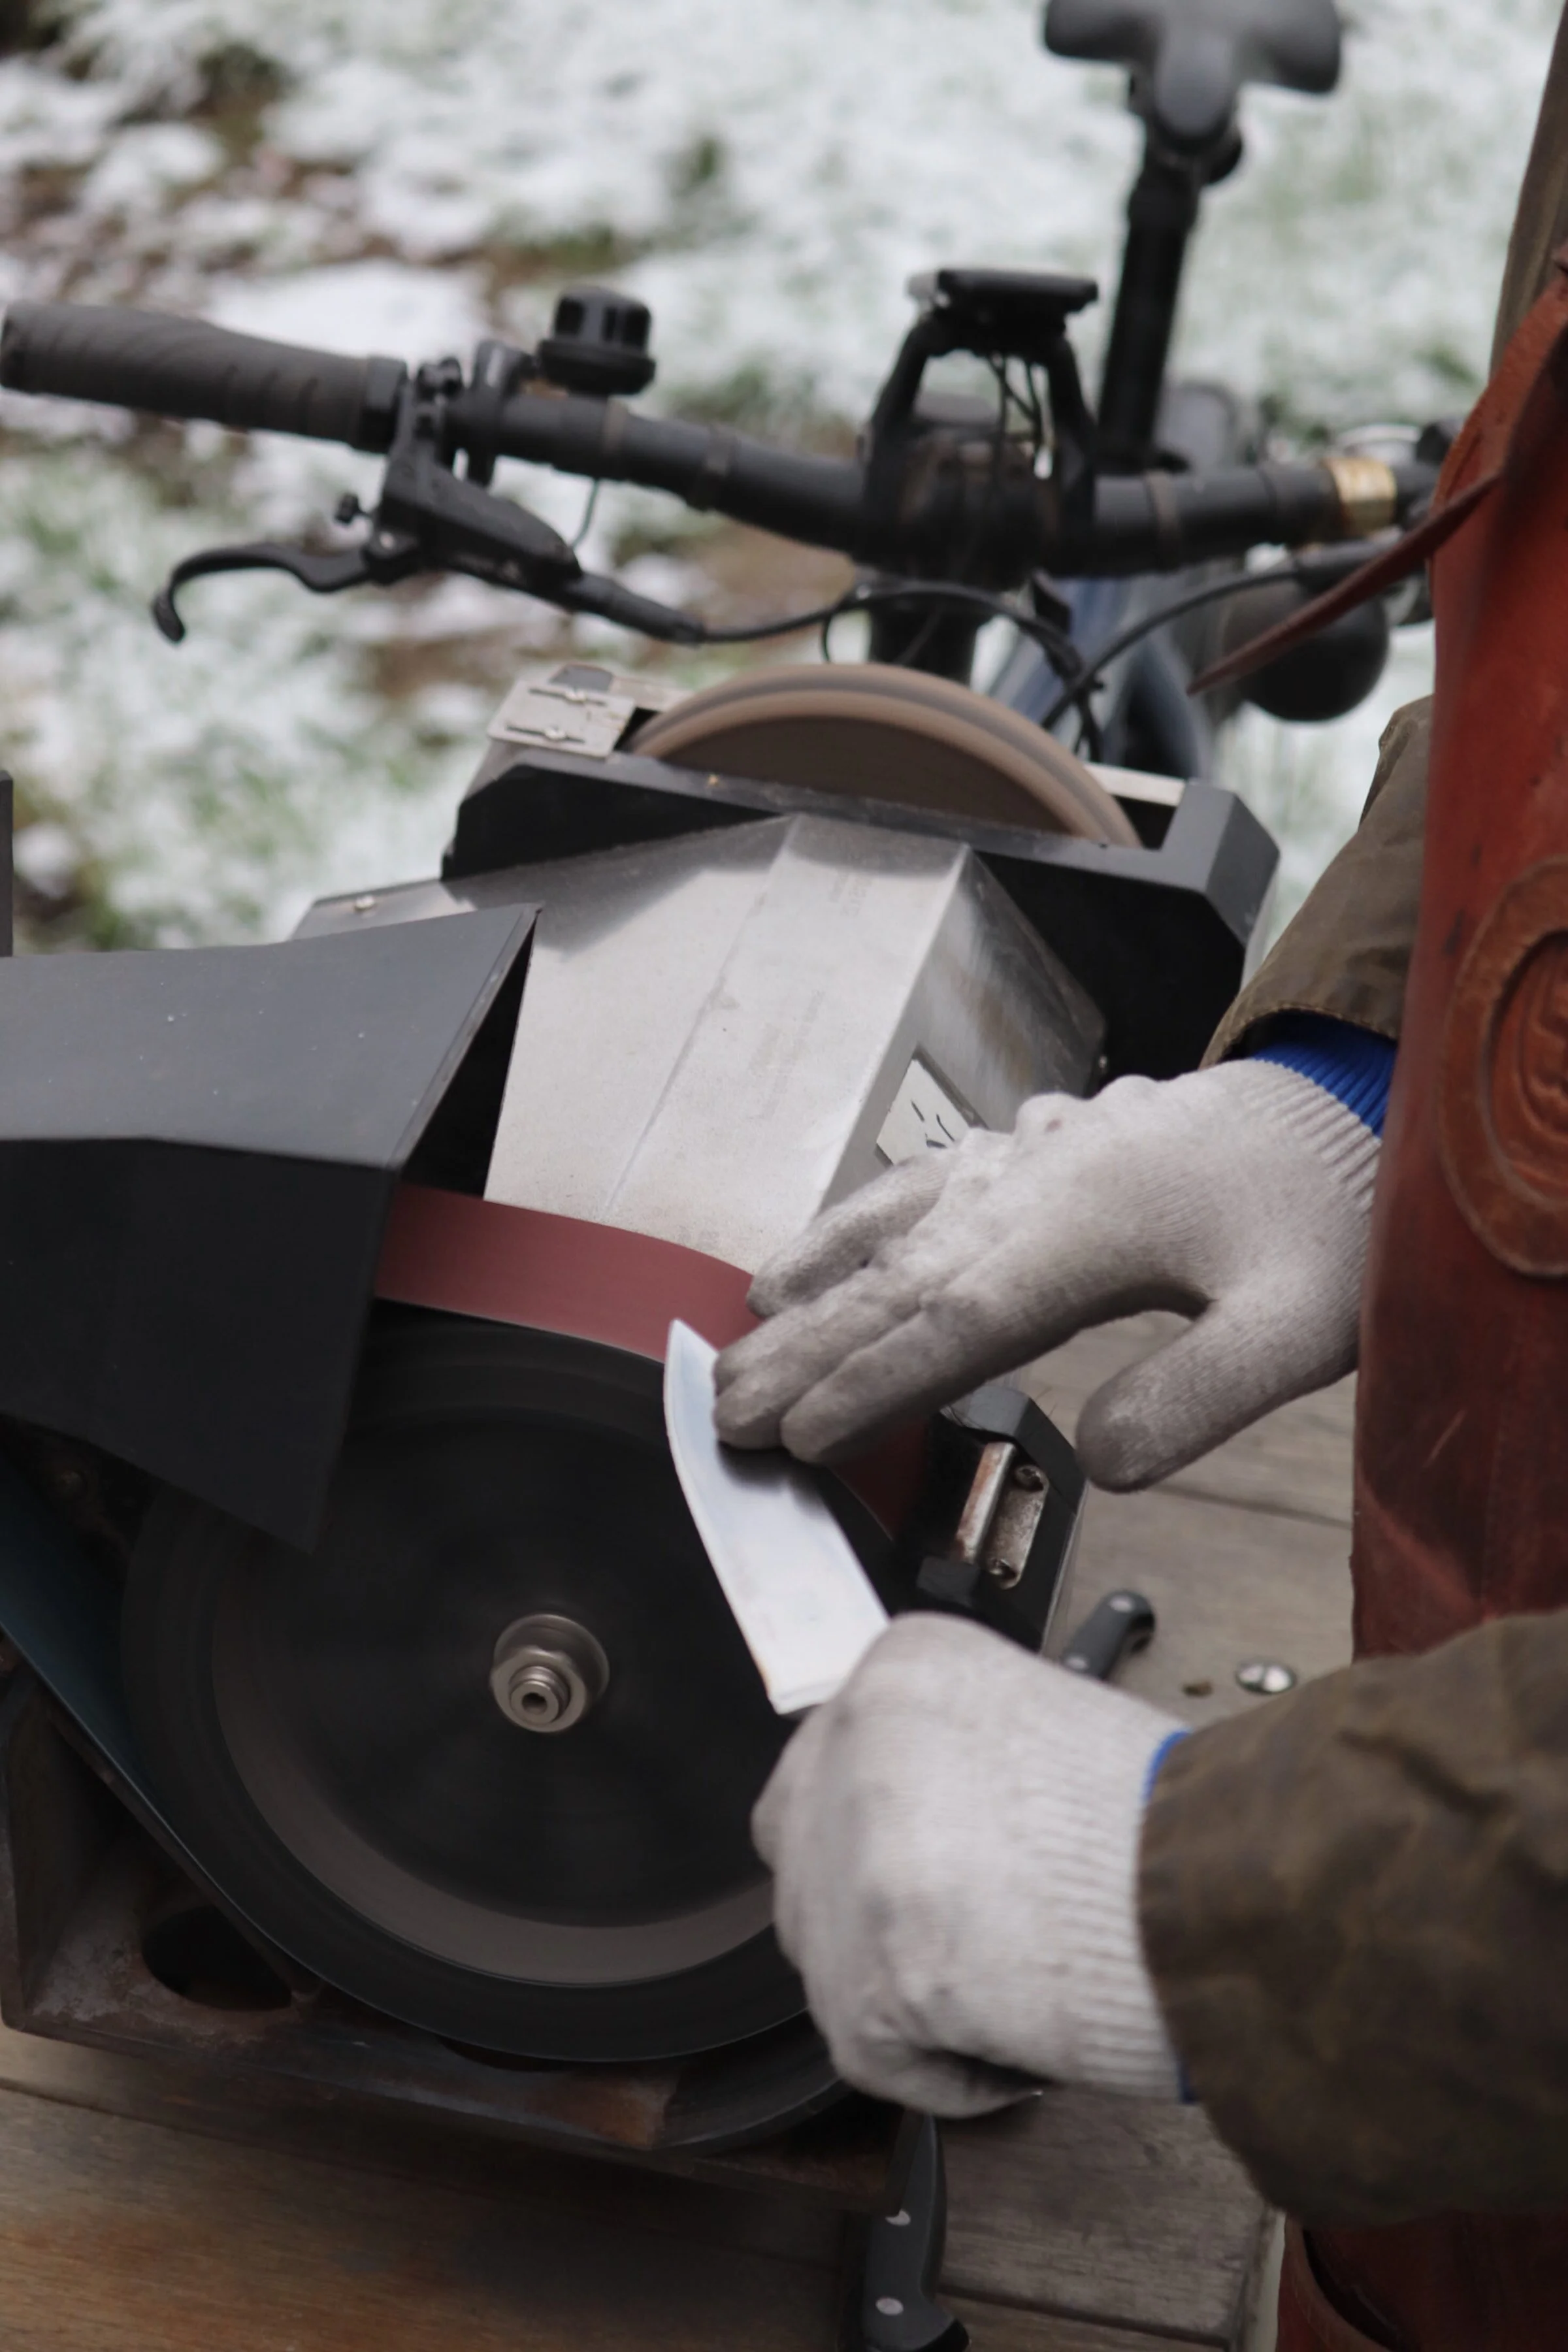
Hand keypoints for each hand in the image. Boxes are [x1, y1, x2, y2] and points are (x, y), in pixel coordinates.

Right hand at [714, 1060, 1377, 1486]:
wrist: (1354, 1105)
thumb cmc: (1326, 1220)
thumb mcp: (1297, 1326)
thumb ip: (1199, 1396)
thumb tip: (1103, 1463)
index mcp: (1086, 1232)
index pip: (950, 1323)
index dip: (865, 1386)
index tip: (794, 1439)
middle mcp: (1039, 1185)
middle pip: (897, 1273)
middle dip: (802, 1347)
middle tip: (720, 1408)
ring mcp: (1035, 1156)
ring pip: (899, 1216)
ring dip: (820, 1271)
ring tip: (746, 1319)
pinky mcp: (1046, 1145)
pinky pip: (930, 1178)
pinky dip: (868, 1211)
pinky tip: (841, 1234)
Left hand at [754, 1613, 1181, 2114]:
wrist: (1222, 1890)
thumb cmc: (1167, 1820)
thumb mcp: (1044, 1726)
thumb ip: (954, 1757)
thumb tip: (923, 1826)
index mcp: (904, 1666)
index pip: (832, 1756)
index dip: (882, 1833)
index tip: (932, 1875)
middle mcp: (855, 1738)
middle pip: (801, 1846)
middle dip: (864, 1903)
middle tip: (955, 1943)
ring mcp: (849, 1854)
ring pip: (824, 1952)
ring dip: (900, 1989)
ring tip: (1009, 1991)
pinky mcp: (864, 1974)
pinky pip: (873, 2052)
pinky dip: (943, 2070)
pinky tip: (1018, 2047)